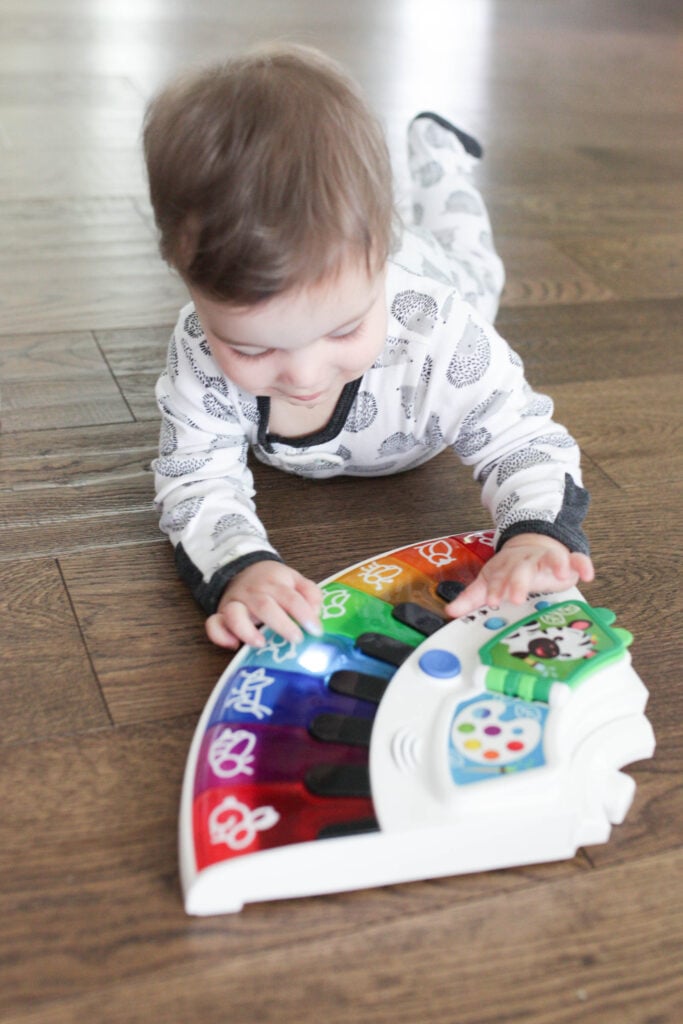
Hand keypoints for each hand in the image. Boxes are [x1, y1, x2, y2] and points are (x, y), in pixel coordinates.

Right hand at [205, 560, 323, 649]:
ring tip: (261, 644)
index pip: (291, 597)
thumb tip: (316, 612)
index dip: (304, 614)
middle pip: (265, 606)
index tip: (316, 630)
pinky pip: (213, 624)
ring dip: (247, 631)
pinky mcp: (221, 615)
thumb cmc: (273, 583)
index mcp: (275, 583)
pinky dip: (220, 636)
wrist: (242, 569)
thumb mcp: (295, 580)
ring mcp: (235, 603)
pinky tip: (233, 645)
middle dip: (281, 624)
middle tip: (296, 639)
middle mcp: (254, 593)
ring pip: (235, 614)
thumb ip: (310, 593)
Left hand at [444, 534, 594, 619]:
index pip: (499, 578)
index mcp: (507, 568)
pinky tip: (587, 575)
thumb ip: (472, 597)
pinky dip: (582, 564)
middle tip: (516, 597)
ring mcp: (547, 558)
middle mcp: (526, 562)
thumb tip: (450, 611)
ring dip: (555, 564)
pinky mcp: (567, 559)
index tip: (491, 601)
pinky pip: (577, 559)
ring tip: (560, 575)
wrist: (531, 543)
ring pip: (551, 558)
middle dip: (519, 582)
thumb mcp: (490, 580)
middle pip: (522, 569)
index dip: (495, 589)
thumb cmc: (510, 568)